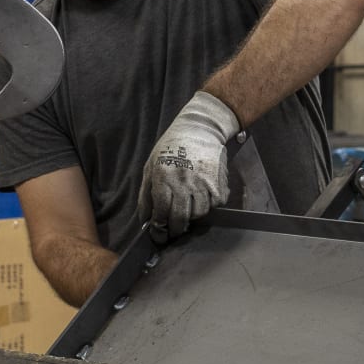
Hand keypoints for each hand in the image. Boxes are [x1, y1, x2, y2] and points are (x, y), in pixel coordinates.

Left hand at [137, 91, 240, 241]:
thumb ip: (146, 195)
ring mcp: (203, 182)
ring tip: (187, 211)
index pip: (161, 212)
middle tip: (173, 232)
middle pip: (180, 217)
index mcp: (163, 177)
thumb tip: (145, 220)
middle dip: (175, 230)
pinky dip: (208, 207)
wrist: (200, 129)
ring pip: (199, 214)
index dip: (159, 228)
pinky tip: (202, 199)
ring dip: (192, 218)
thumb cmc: (171, 148)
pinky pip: (215, 205)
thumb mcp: (150, 166)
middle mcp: (183, 181)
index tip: (159, 235)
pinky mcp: (218, 182)